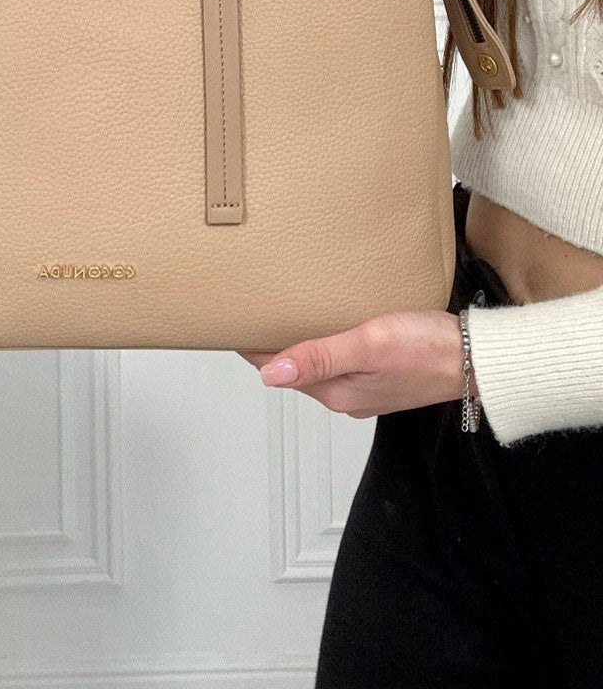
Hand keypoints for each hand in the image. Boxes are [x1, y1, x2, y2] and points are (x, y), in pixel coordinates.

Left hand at [237, 310, 473, 418]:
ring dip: (298, 344)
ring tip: (278, 317)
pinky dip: (325, 343)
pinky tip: (326, 325)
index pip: (279, 369)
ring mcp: (366, 387)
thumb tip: (269, 374)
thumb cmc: (428, 349)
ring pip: (318, 364)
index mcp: (337, 391)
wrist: (480, 359)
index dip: (254, 348)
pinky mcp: (383, 375)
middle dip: (271, 346)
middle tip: (247, 316)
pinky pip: (342, 359)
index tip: (231, 327)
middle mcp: (347, 395)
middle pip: (296, 368)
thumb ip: (319, 358)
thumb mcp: (368, 346)